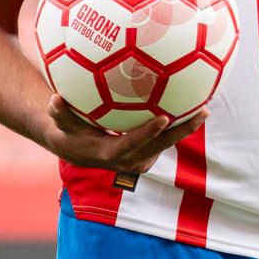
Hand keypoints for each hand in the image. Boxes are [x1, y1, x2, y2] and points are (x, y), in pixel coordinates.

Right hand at [40, 95, 206, 174]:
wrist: (77, 149)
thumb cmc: (69, 131)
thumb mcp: (61, 124)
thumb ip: (59, 113)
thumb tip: (54, 98)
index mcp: (112, 154)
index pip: (133, 144)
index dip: (149, 132)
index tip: (165, 117)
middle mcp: (131, 160)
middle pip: (161, 145)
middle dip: (182, 130)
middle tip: (201, 112)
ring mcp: (141, 159)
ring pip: (167, 143)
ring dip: (186, 128)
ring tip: (204, 108)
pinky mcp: (147, 154)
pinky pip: (165, 139)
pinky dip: (178, 126)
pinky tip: (191, 105)